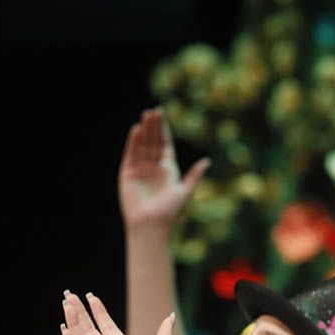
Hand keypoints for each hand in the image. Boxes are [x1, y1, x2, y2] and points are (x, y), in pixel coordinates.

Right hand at [119, 107, 209, 230]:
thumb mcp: (185, 191)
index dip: (164, 131)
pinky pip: (131, 154)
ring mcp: (140, 169)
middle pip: (153, 142)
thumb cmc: (170, 211)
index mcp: (168, 169)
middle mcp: (154, 167)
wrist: (151, 223)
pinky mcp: (127, 173)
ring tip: (146, 115)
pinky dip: (133, 142)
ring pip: (143, 145)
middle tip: (154, 110)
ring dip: (144, 130)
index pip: (165, 145)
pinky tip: (136, 130)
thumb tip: (207, 161)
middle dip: (154, 126)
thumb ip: (195, 175)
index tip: (163, 115)